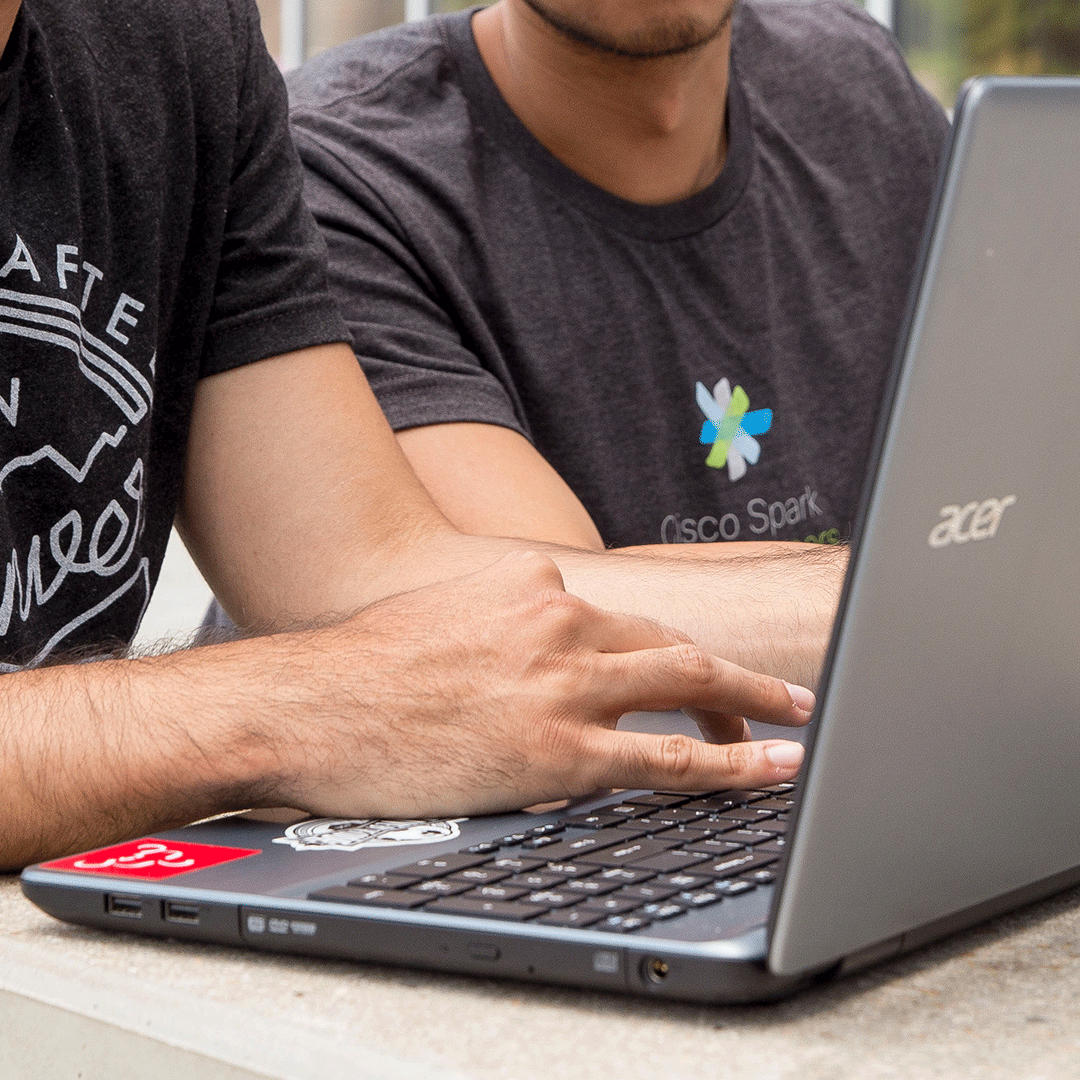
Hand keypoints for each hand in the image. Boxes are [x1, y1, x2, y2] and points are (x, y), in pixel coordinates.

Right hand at [268, 551, 811, 818]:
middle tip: (779, 692)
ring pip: (688, 683)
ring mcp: (564, 682)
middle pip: (671, 641)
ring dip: (752, 702)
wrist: (310, 706)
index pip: (622, 618)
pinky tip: (770, 766)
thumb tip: (533, 651)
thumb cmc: (362, 670)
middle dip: (732, 672)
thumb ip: (503, 622)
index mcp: (531, 583)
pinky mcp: (559, 748)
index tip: (692, 670)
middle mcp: (559, 619)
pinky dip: (730, 763)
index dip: (666, 649)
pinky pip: (667, 756)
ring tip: (794, 719)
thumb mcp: (442, 613)